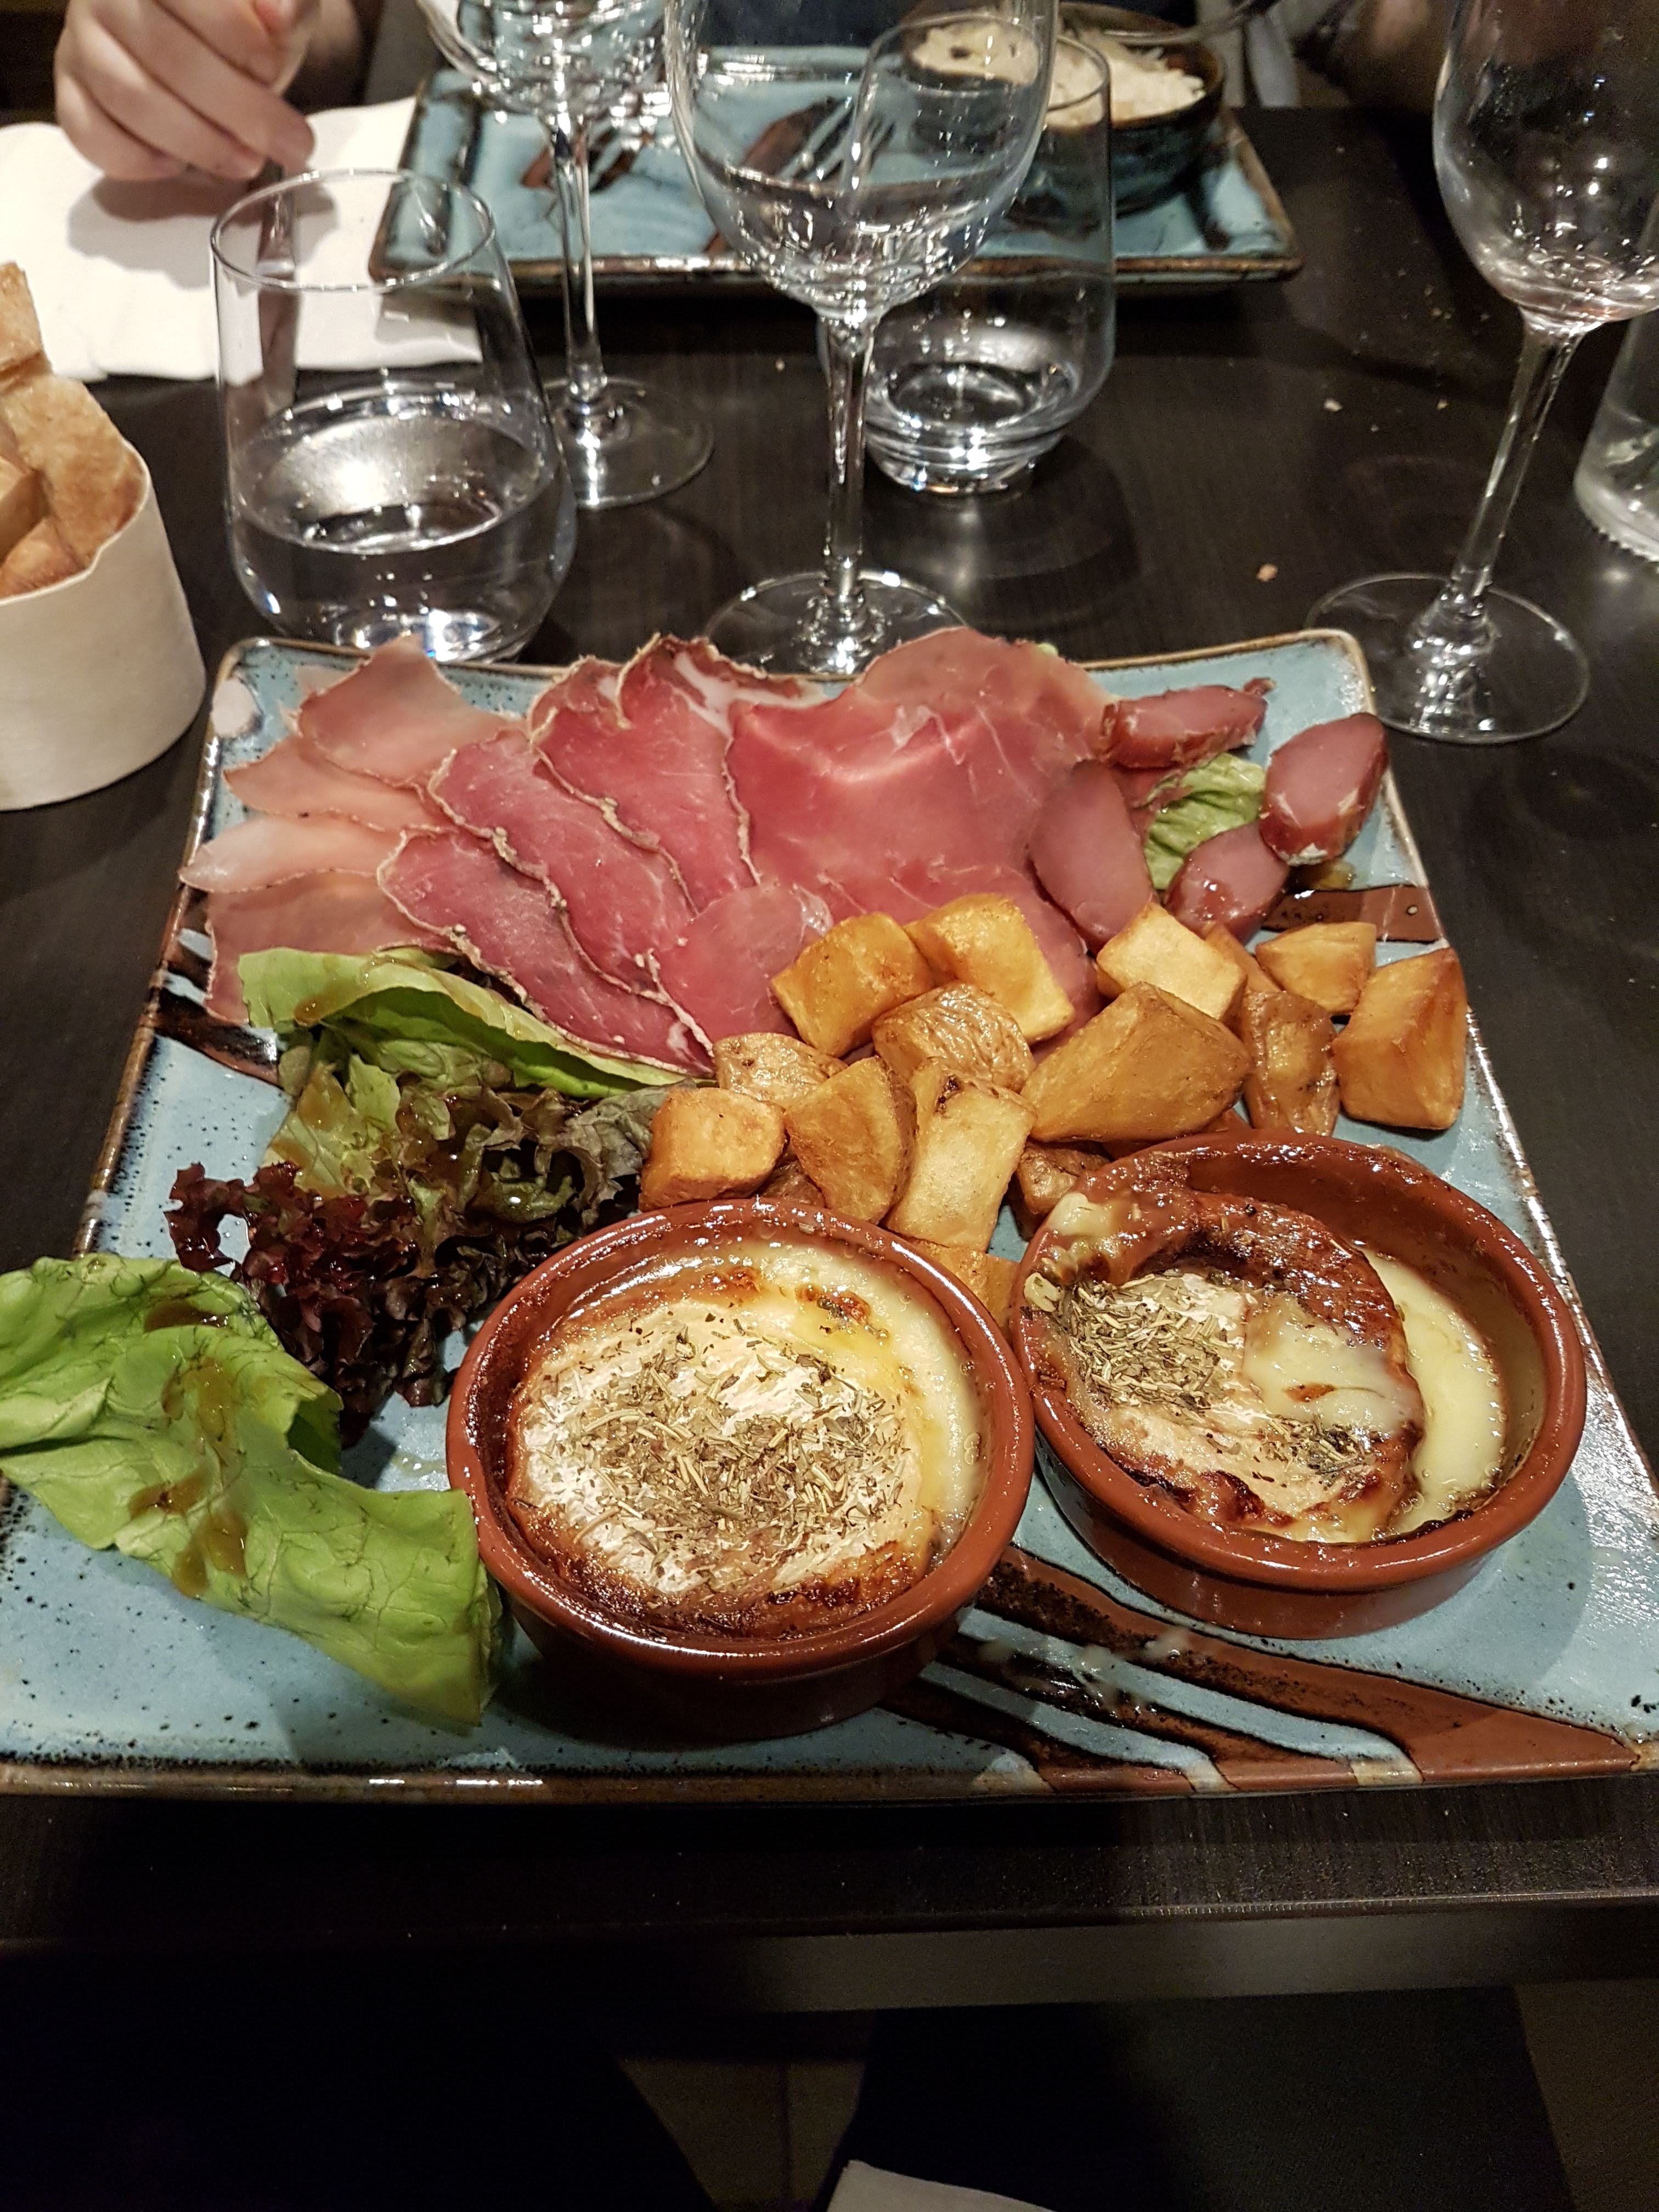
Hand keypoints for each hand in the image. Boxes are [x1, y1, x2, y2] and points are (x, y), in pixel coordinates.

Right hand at [55, 0, 319, 182]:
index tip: (274, 73)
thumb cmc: (243, 29)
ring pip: (130, 98)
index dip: (239, 42)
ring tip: (247, 161)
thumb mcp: (275, 14)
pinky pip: (88, 132)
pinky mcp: (68, 89)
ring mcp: (79, 41)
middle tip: (289, 143)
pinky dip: (137, 160)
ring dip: (198, 143)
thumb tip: (280, 13)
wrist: (207, 50)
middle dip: (240, 110)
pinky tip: (177, 165)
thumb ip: (287, 6)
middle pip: (167, 56)